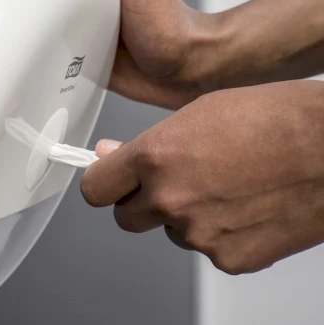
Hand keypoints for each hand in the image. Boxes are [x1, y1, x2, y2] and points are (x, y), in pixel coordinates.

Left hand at [80, 80, 323, 273]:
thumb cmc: (275, 121)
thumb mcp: (197, 113)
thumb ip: (147, 143)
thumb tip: (111, 155)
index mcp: (155, 158)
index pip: (95, 188)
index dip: (101, 182)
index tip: (107, 180)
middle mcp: (170, 199)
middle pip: (124, 217)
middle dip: (140, 202)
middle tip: (170, 182)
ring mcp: (199, 233)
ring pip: (170, 232)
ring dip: (184, 216)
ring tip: (225, 186)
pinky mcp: (229, 258)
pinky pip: (207, 248)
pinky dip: (220, 233)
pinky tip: (245, 206)